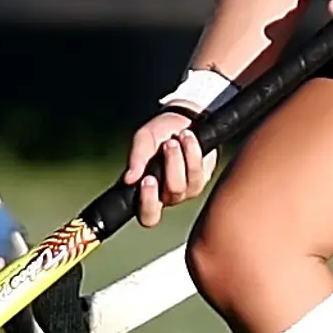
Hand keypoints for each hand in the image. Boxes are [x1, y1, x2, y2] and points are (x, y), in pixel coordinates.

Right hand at [124, 111, 217, 228]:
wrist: (182, 117)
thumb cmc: (159, 132)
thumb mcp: (143, 140)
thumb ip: (136, 159)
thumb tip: (129, 179)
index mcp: (148, 192)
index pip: (148, 216)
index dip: (148, 203)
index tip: (148, 179)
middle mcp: (168, 195)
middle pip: (172, 194)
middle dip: (171, 168)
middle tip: (166, 146)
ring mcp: (188, 188)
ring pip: (188, 183)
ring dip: (181, 158)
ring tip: (176, 138)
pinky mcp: (204, 177)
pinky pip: (200, 171)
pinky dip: (193, 152)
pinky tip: (188, 137)